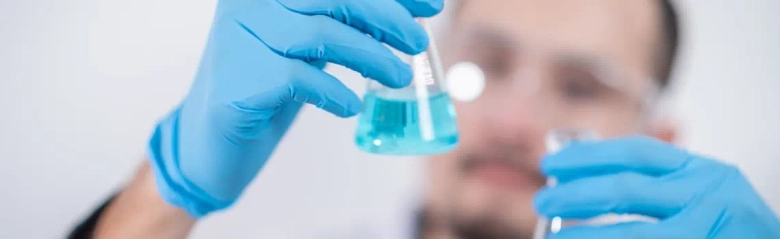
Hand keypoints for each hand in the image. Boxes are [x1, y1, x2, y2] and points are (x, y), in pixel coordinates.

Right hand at [148, 0, 442, 217]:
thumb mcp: (310, 41)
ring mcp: (237, 37)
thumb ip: (345, 20)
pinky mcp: (237, 78)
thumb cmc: (270, 83)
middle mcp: (248, 2)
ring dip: (370, 56)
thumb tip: (411, 14)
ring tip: (398, 78)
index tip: (431, 6)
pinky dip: (334, 92)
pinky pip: (299, 77)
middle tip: (418, 42)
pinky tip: (349, 106)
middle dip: (386, 17)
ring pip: (319, 33)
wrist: (215, 138)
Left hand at [535, 136, 779, 237]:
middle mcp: (710, 196)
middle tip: (542, 201)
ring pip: (632, 234)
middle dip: (575, 194)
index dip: (589, 156)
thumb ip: (662, 185)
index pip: (637, 152)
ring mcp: (709, 232)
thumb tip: (589, 181)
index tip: (552, 164)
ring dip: (586, 235)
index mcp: (705, 171)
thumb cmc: (731, 231)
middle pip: (625, 189)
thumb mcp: (705, 195)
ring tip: (553, 238)